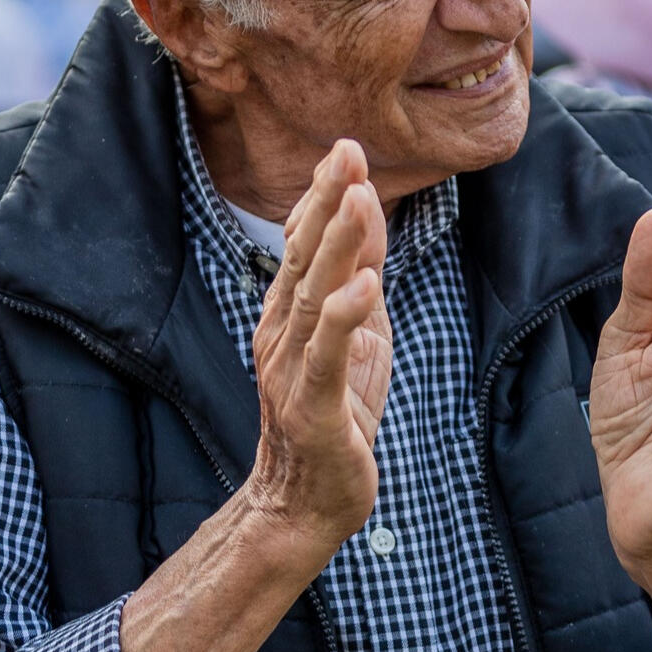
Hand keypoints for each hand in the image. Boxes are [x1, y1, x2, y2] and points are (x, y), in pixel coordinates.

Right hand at [248, 139, 391, 559]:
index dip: (323, 197)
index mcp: (290, 314)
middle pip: (305, 256)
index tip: (345, 150)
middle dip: (328, 201)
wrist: (304, 502)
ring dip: (337, 244)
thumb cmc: (332, 416)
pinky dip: (344, 317)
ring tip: (356, 197)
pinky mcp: (311, 405)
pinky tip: (365, 286)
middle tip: (346, 151)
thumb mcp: (355, 339)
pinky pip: (327, 355)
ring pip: (314, 295)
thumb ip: (356, 284)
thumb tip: (369, 227)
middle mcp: (282, 332)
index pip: (304, 244)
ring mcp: (292, 367)